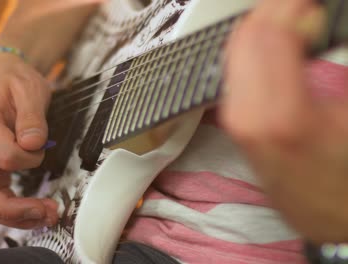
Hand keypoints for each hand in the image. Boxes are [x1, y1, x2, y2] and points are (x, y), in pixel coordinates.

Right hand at [0, 53, 57, 228]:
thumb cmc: (12, 81)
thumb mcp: (29, 88)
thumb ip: (32, 116)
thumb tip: (33, 144)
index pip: (2, 156)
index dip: (29, 159)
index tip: (42, 148)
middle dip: (11, 210)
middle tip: (44, 213)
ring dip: (14, 215)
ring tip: (45, 216)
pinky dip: (12, 209)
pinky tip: (33, 211)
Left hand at [221, 0, 347, 242]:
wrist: (333, 218)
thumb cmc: (347, 175)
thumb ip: (333, 61)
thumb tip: (315, 20)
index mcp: (283, 116)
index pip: (267, 35)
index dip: (287, 7)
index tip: (306, 3)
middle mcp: (247, 118)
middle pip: (244, 39)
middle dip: (272, 12)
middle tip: (300, 6)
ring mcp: (236, 123)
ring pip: (235, 53)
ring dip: (261, 28)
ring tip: (293, 19)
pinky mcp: (235, 126)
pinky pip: (235, 72)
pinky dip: (252, 50)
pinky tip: (275, 44)